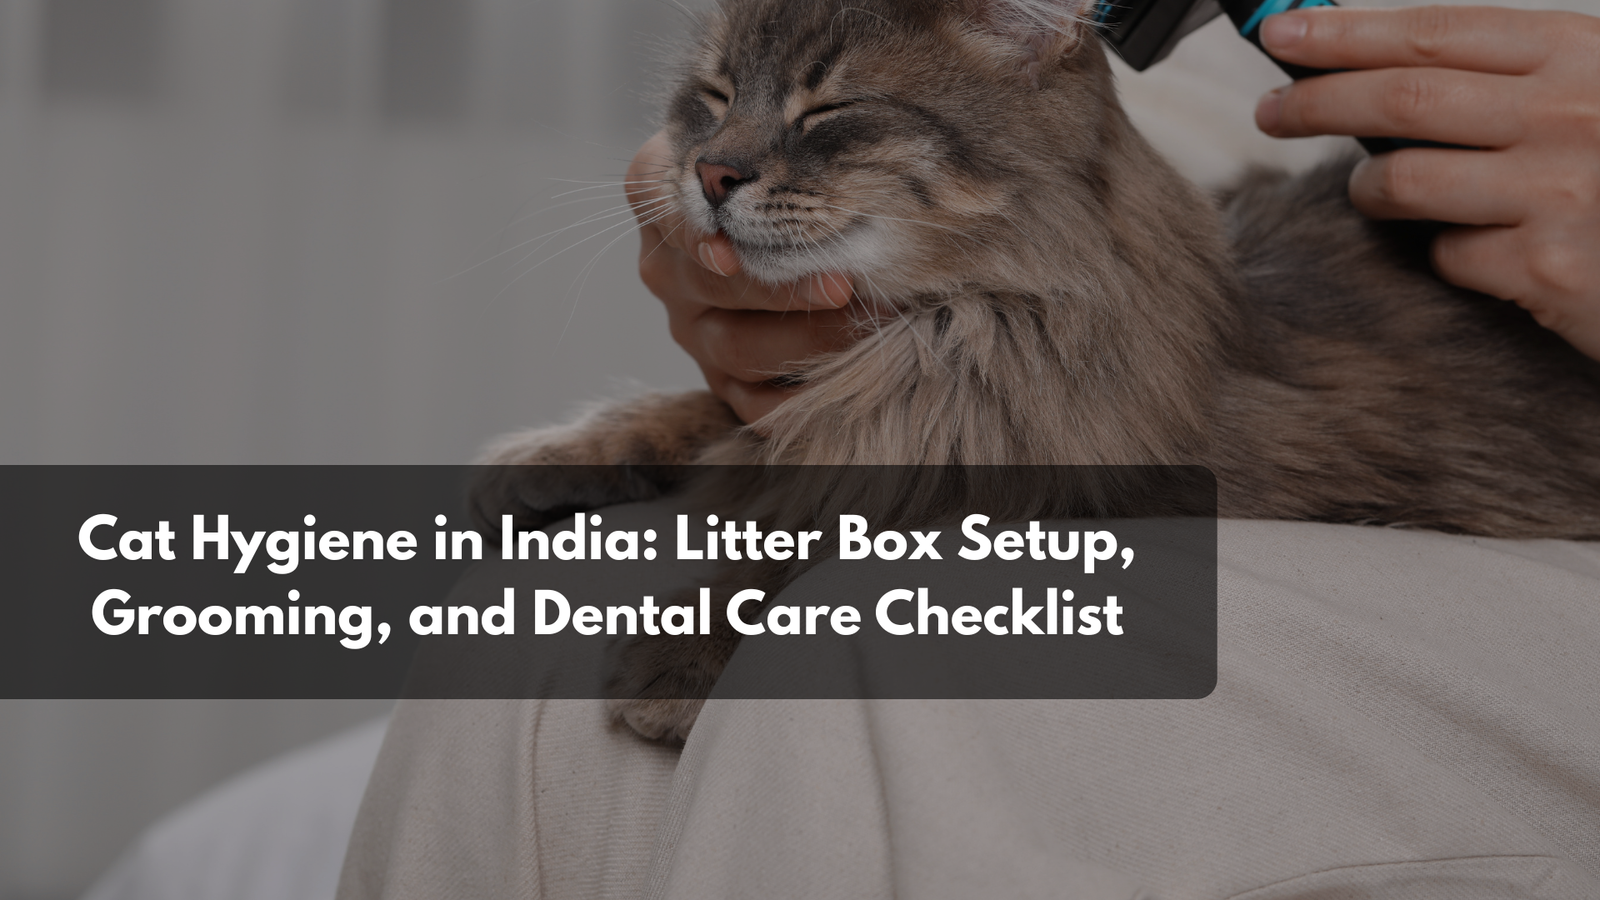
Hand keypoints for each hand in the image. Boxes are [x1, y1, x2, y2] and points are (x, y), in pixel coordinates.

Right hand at [625, 132, 858, 423]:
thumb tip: (875, 134)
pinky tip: (844, 384)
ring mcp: (690, 324)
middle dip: (782, 288)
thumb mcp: (773, 135)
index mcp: (661, 192)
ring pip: (735, 346)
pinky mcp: (719, 375)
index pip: (663, 204)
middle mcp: (665, 263)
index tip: (734, 253)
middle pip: (712, 283)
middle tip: (844, 285)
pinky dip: (795, 401)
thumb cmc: (795, 165)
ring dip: (806, 341)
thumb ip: (787, 131)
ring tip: (870, 325)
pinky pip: (749, 401)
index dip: (699, 233)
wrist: (794, 222)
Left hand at [1253, 6, 1599, 360]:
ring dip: (1370, 188)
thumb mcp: (1597, 94)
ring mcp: (1559, 191)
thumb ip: (1515, 76)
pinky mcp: (1550, 268)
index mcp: (1583, 53)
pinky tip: (1480, 250)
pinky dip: (1447, 253)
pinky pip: (1451, 255)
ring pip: (1406, 180)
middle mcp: (1569, 113)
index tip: (1286, 29)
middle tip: (1271, 110)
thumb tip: (1390, 63)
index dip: (1349, 30)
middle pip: (1403, 98)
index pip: (1438, 30)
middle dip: (1317, 100)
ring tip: (1370, 190)